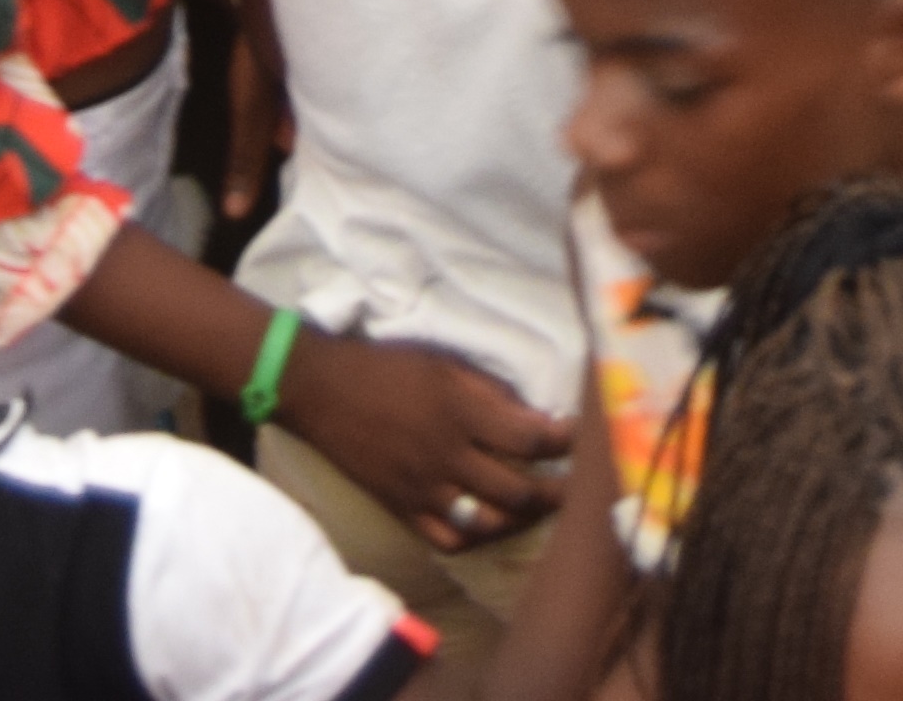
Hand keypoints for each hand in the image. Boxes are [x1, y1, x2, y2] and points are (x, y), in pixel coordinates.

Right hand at [281, 326, 576, 540]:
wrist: (322, 390)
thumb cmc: (388, 368)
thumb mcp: (445, 363)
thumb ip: (491, 392)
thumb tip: (537, 417)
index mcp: (461, 411)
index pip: (531, 439)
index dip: (565, 442)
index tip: (580, 437)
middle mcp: (447, 455)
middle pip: (518, 491)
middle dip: (555, 492)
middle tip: (575, 486)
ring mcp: (424, 488)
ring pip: (488, 523)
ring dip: (522, 520)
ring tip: (538, 508)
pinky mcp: (403, 507)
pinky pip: (449, 539)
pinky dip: (477, 538)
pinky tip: (491, 526)